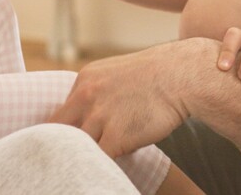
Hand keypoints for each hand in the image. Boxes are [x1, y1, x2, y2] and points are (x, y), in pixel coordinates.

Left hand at [50, 38, 210, 156]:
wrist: (181, 76)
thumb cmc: (156, 77)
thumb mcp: (115, 74)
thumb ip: (96, 93)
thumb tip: (86, 118)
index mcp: (84, 80)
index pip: (59, 115)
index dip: (60, 133)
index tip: (60, 145)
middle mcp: (86, 96)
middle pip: (58, 132)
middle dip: (62, 146)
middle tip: (64, 162)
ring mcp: (99, 116)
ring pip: (78, 147)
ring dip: (87, 156)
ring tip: (92, 163)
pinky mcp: (116, 136)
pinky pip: (100, 159)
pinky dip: (103, 165)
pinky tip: (111, 165)